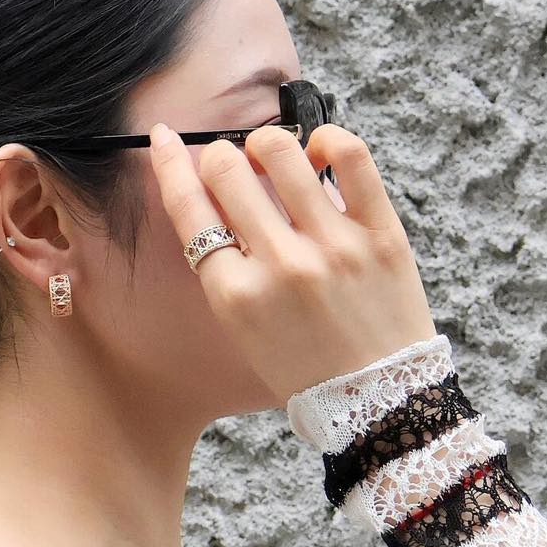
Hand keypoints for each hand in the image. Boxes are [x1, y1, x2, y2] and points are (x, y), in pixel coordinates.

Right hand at [147, 119, 437, 402]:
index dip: (168, 163)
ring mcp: (333, 247)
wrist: (381, 406)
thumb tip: (213, 198)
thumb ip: (225, 272)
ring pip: (280, 151)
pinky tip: (320, 153)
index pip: (187, 208)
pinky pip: (350, 156)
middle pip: (225, 169)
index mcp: (236, 295)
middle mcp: (280, 265)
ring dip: (266, 145)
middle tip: (232, 165)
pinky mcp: (381, 235)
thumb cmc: (307, 371)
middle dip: (219, 157)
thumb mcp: (245, 332)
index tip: (165, 139)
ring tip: (275, 159)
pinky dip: (328, 140)